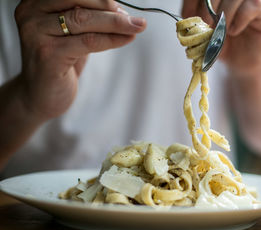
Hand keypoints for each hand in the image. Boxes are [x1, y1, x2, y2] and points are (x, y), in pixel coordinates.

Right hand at [14, 0, 145, 120]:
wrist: (41, 96)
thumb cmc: (59, 63)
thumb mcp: (72, 35)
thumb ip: (88, 19)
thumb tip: (119, 9)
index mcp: (35, 3)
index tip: (122, 8)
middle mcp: (31, 14)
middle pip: (78, 1)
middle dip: (110, 8)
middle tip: (135, 19)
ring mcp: (37, 34)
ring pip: (84, 20)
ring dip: (116, 23)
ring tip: (137, 27)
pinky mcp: (48, 55)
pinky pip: (88, 41)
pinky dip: (111, 39)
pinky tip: (127, 39)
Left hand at [182, 0, 260, 77]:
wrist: (242, 64)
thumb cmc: (224, 46)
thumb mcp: (204, 36)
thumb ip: (195, 26)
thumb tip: (184, 21)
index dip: (192, 0)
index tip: (186, 16)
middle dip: (207, 7)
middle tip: (205, 25)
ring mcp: (250, 0)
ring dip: (223, 15)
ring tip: (220, 31)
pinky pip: (251, 6)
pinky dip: (239, 20)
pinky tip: (234, 31)